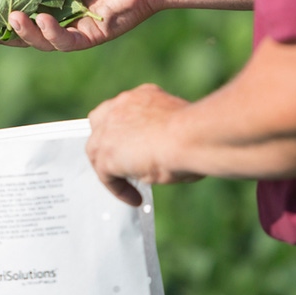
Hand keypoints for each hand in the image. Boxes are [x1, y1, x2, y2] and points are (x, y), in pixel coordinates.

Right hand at [0, 0, 163, 50]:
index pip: (18, 2)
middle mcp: (57, 11)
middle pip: (24, 26)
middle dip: (3, 29)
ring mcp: (71, 26)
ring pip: (40, 39)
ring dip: (24, 32)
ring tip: (14, 19)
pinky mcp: (87, 37)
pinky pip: (63, 42)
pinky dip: (50, 33)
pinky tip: (42, 20)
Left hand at [86, 84, 202, 204]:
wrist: (191, 136)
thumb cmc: (198, 133)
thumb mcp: (180, 127)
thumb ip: (165, 134)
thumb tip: (166, 154)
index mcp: (142, 96)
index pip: (122, 109)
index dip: (124, 127)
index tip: (134, 143)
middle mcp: (121, 106)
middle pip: (99, 123)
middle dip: (107, 141)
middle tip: (121, 162)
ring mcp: (109, 129)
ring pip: (97, 150)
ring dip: (110, 168)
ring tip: (125, 185)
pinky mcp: (106, 153)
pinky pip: (105, 176)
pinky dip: (119, 189)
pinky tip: (135, 198)